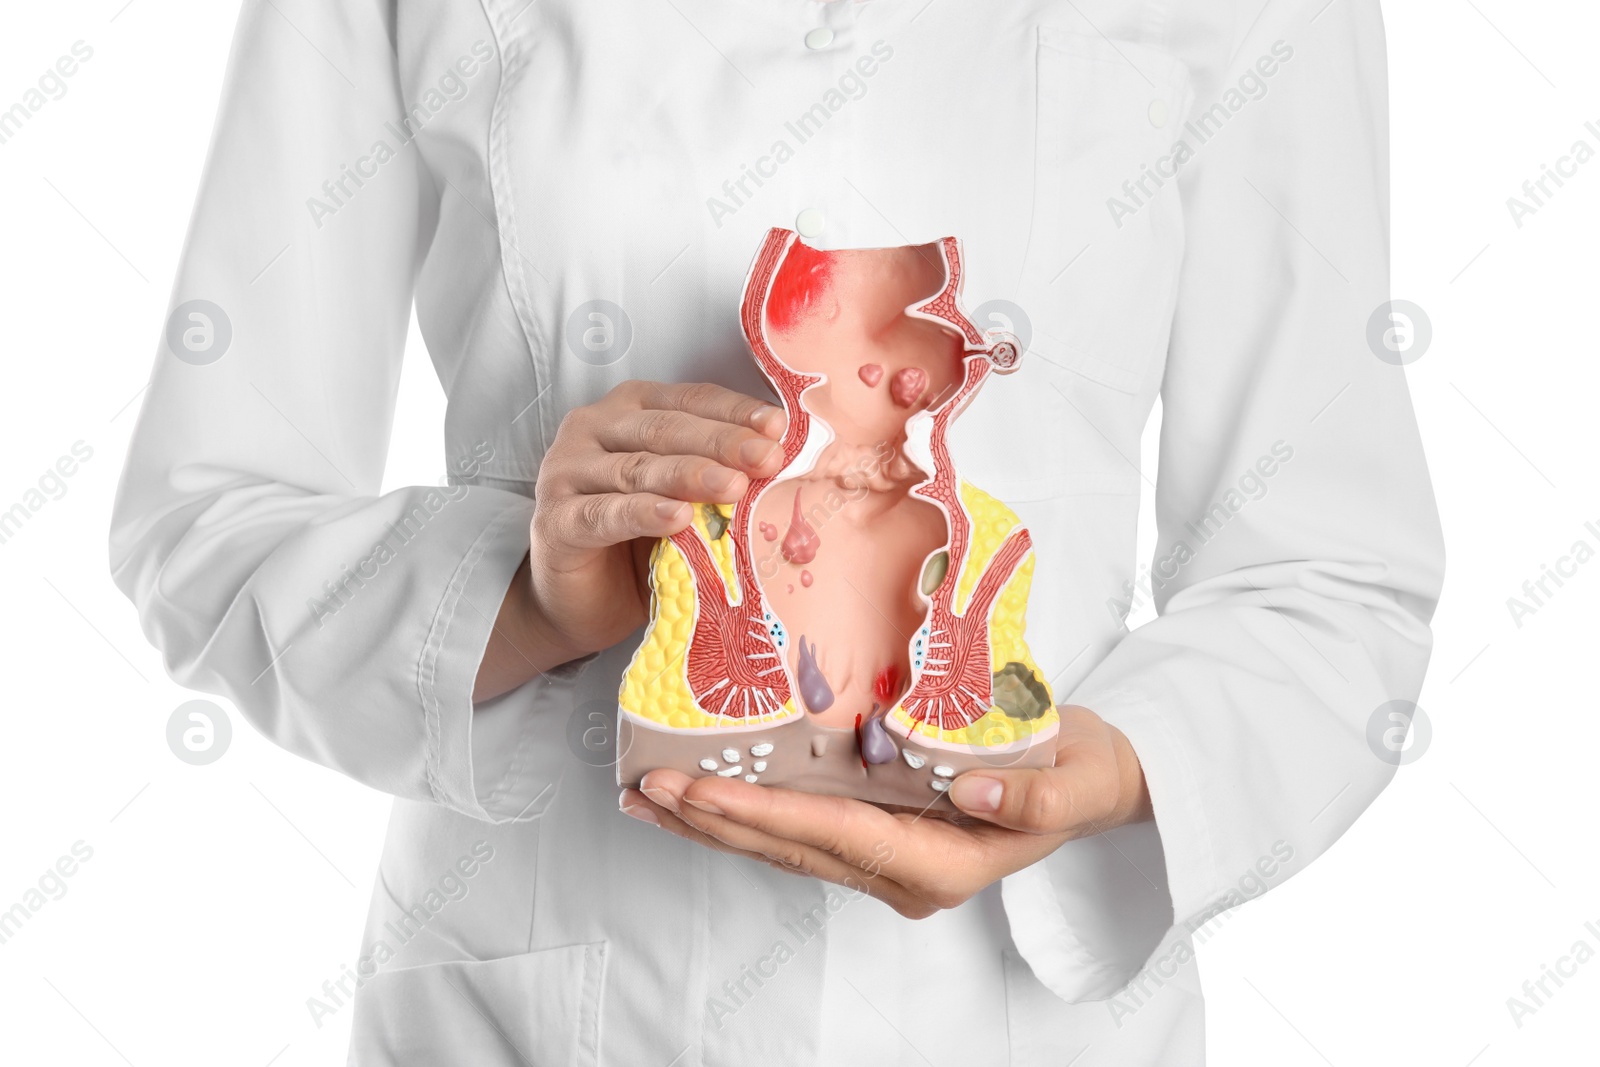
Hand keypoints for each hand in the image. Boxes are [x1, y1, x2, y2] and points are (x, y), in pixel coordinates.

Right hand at [474, 381, 785, 700]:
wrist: (581, 604)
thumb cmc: (641, 543)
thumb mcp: (688, 500)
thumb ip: (719, 474)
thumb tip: (780, 463)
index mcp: (629, 410)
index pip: (688, 400)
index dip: (733, 411)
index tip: (777, 428)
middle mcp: (591, 428)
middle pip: (665, 430)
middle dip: (721, 443)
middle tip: (766, 458)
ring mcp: (566, 472)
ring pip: (637, 469)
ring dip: (689, 476)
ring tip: (732, 487)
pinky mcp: (555, 521)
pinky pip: (604, 514)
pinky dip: (643, 514)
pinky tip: (677, 518)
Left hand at [620, 706, 1152, 917]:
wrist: (1092, 779)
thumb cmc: (1085, 774)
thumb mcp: (1076, 783)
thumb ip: (1027, 797)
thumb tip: (967, 793)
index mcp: (943, 865)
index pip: (835, 837)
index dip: (764, 814)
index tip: (702, 789)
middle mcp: (904, 874)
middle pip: (791, 850)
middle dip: (716, 820)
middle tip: (648, 789)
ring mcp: (888, 861)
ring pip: (785, 847)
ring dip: (717, 823)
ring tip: (651, 798)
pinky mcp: (878, 836)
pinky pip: (800, 831)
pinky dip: (747, 813)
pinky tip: (703, 795)